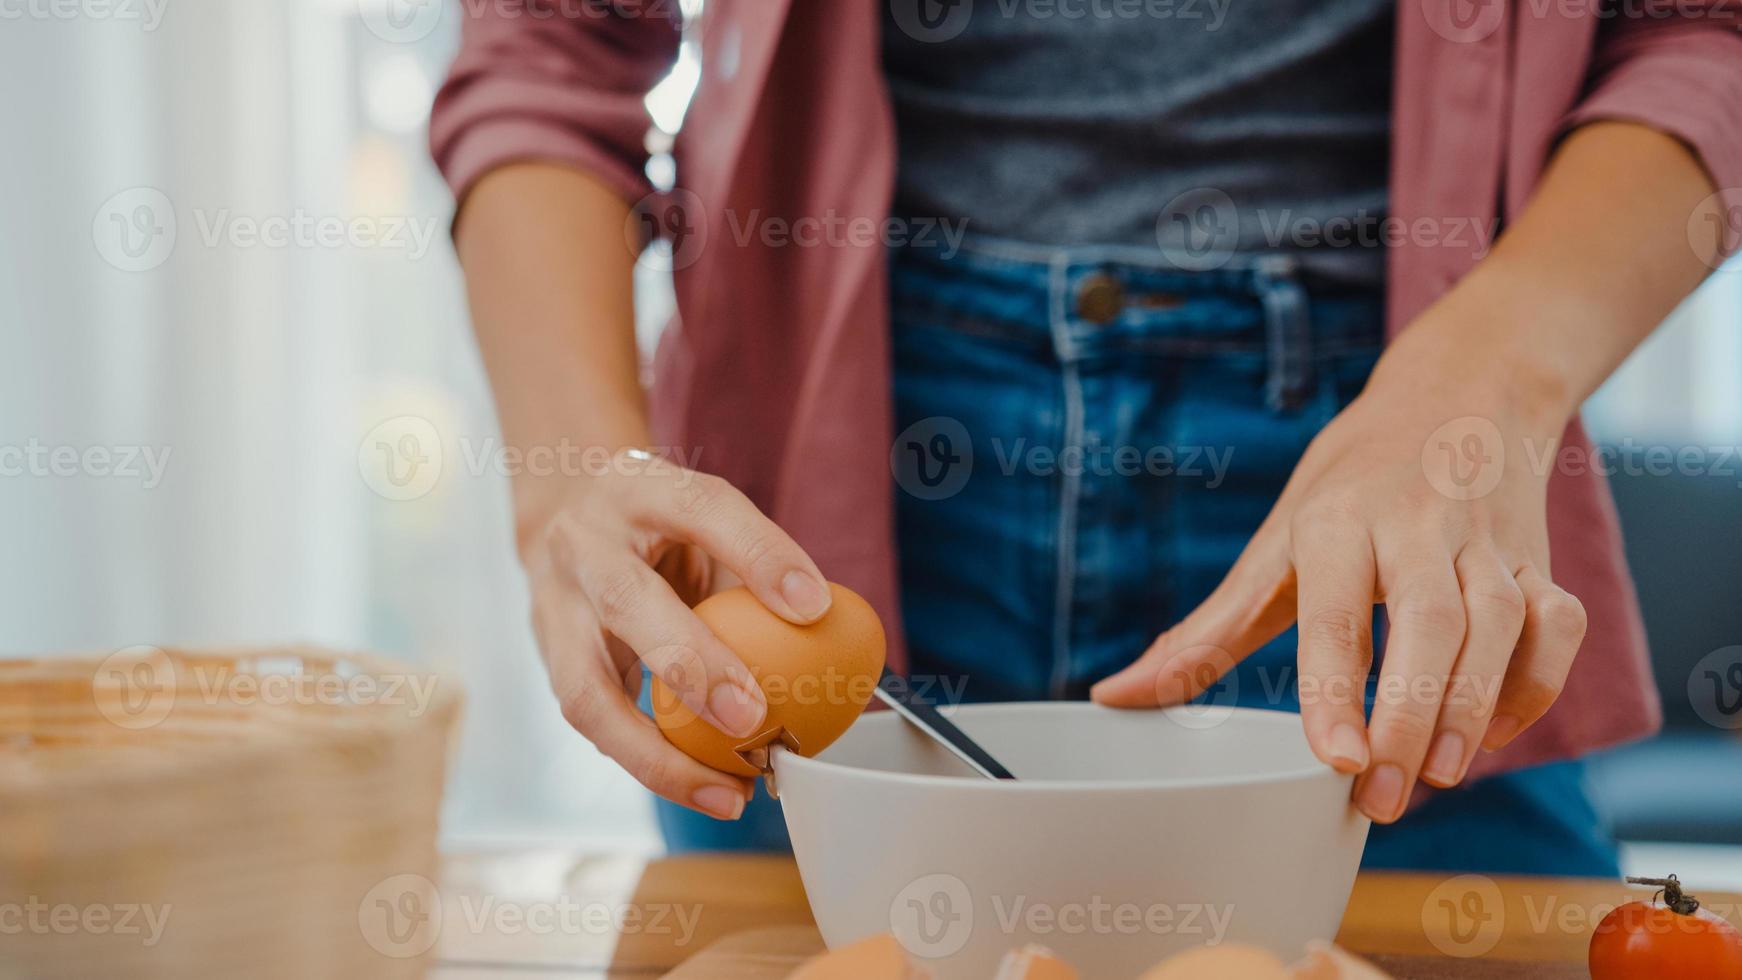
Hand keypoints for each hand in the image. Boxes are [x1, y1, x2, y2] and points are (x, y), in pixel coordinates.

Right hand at [518, 449, 832, 819]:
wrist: (562, 507)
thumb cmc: (658, 522)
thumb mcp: (703, 515)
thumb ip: (753, 563)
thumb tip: (834, 634)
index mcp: (640, 489)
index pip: (704, 509)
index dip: (760, 556)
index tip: (814, 606)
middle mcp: (586, 543)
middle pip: (629, 602)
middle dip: (693, 668)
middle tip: (753, 720)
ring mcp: (554, 604)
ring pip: (586, 690)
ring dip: (658, 754)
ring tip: (727, 792)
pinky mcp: (545, 657)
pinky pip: (592, 722)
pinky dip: (647, 760)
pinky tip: (700, 785)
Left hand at [1091, 336, 1588, 823]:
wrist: (1459, 392)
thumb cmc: (1350, 483)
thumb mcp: (1274, 546)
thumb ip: (1204, 633)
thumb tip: (1116, 696)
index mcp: (1337, 521)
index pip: (1336, 612)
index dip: (1335, 690)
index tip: (1335, 760)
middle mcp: (1418, 525)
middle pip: (1431, 625)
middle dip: (1409, 718)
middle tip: (1379, 795)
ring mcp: (1487, 540)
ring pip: (1501, 627)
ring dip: (1473, 710)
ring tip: (1434, 774)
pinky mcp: (1540, 559)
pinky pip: (1557, 628)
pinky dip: (1534, 688)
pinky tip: (1490, 730)